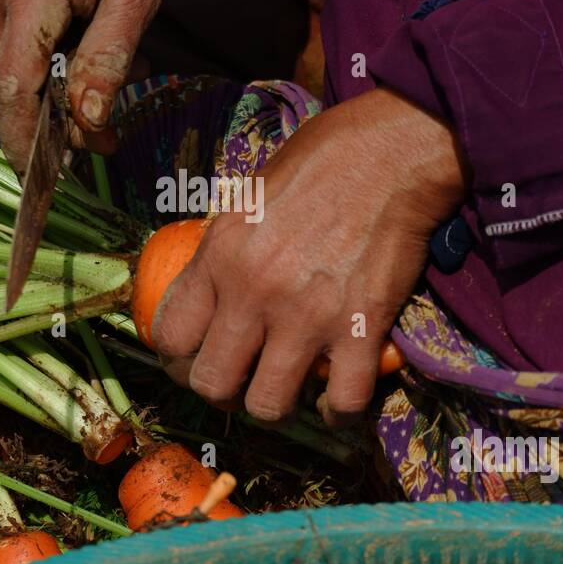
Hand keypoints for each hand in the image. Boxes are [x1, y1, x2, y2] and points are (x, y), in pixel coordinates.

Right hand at [0, 0, 166, 176]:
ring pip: (6, 65)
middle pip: (9, 83)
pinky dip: (39, 60)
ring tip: (100, 87)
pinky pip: (5, 39)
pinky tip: (76, 52)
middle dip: (49, 123)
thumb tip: (87, 123)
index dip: (22, 142)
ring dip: (48, 91)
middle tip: (100, 139)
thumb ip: (109, 60)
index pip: (14, 87)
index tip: (41, 182)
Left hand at [151, 87, 467, 425]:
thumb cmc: (321, 160)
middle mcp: (254, 292)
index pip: (170, 335)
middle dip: (222, 391)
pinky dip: (341, 411)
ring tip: (289, 389)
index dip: (177, 359)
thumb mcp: (247, 195)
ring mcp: (307, 316)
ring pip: (267, 406)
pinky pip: (343, 401)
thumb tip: (211, 283)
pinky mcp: (361, 329)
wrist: (392, 152)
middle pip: (210, 383)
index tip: (195, 359)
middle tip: (242, 380)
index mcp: (220, 255)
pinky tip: (338, 399)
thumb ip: (224, 248)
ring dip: (276, 405)